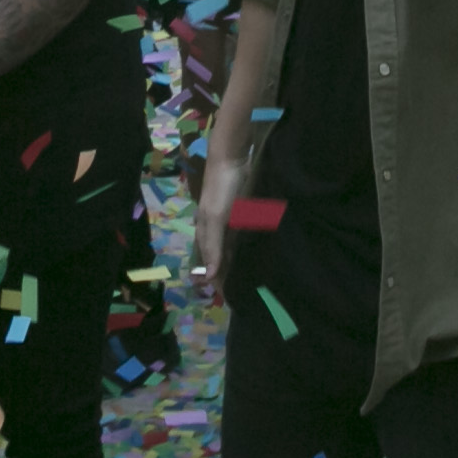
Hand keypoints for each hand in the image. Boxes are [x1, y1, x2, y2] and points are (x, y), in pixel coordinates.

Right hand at [192, 155, 242, 289]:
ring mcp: (228, 221)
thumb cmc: (221, 190)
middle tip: (240, 292)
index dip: (214, 280)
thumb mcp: (216, 218)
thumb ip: (213, 246)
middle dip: (225, 274)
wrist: (231, 159)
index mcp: (204, 233)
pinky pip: (240, 235)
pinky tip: (252, 253)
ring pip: (230, 248)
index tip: (226, 298)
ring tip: (248, 279)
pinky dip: (243, 246)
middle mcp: (214, 230)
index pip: (208, 264)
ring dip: (236, 262)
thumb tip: (209, 277)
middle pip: (218, 258)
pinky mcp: (241, 213)